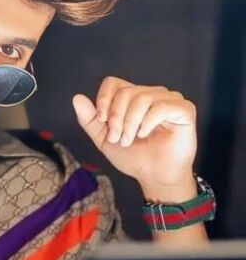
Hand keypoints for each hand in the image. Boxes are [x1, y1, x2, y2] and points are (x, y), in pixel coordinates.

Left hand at [72, 76, 196, 192]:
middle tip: (119, 138)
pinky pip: (162, 106)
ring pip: (142, 97)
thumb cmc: (133, 157)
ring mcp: (168, 100)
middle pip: (126, 92)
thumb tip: (76, 98)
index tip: (101, 120)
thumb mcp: (104, 138)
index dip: (104, 100)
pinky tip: (145, 134)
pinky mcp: (184, 109)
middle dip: (117, 118)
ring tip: (130, 139)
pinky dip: (148, 121)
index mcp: (132, 97)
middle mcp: (150, 93)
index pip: (112, 83)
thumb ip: (90, 119)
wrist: (154, 176)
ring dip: (131, 122)